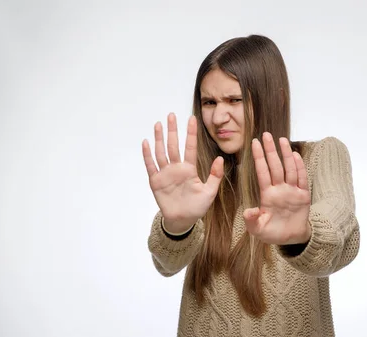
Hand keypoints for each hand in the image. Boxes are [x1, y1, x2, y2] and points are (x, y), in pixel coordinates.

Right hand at [142, 113, 223, 233]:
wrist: (183, 220)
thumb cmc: (196, 206)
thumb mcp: (210, 192)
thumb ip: (215, 176)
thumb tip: (220, 158)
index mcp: (189, 169)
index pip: (190, 147)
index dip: (191, 133)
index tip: (192, 119)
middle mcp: (176, 168)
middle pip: (173, 145)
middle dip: (173, 130)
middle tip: (172, 115)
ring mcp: (165, 174)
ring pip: (161, 152)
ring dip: (159, 138)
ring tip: (159, 124)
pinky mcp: (156, 181)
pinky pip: (151, 166)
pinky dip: (147, 154)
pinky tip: (146, 142)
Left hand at [243, 132, 311, 244]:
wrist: (291, 239)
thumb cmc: (272, 233)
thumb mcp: (258, 230)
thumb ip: (252, 221)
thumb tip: (248, 211)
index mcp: (267, 195)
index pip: (262, 172)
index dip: (258, 158)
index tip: (254, 143)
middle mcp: (279, 189)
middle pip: (275, 166)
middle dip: (270, 150)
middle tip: (266, 134)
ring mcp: (292, 191)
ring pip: (288, 169)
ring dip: (285, 155)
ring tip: (282, 140)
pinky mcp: (303, 196)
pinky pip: (302, 179)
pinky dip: (299, 168)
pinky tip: (296, 156)